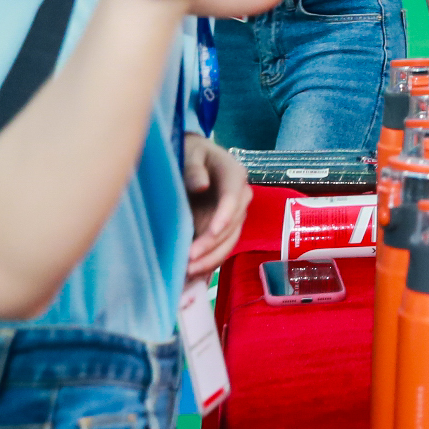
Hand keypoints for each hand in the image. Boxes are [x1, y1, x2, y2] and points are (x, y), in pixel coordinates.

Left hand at [182, 134, 250, 282]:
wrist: (191, 160)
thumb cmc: (190, 153)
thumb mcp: (190, 152)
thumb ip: (194, 167)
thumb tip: (202, 185)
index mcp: (234, 174)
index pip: (234, 197)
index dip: (225, 216)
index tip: (210, 231)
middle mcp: (240, 197)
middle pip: (233, 225)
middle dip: (212, 245)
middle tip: (189, 260)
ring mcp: (234, 215)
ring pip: (229, 242)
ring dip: (211, 259)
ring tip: (188, 272)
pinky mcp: (223, 230)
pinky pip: (220, 249)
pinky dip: (208, 263)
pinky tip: (191, 275)